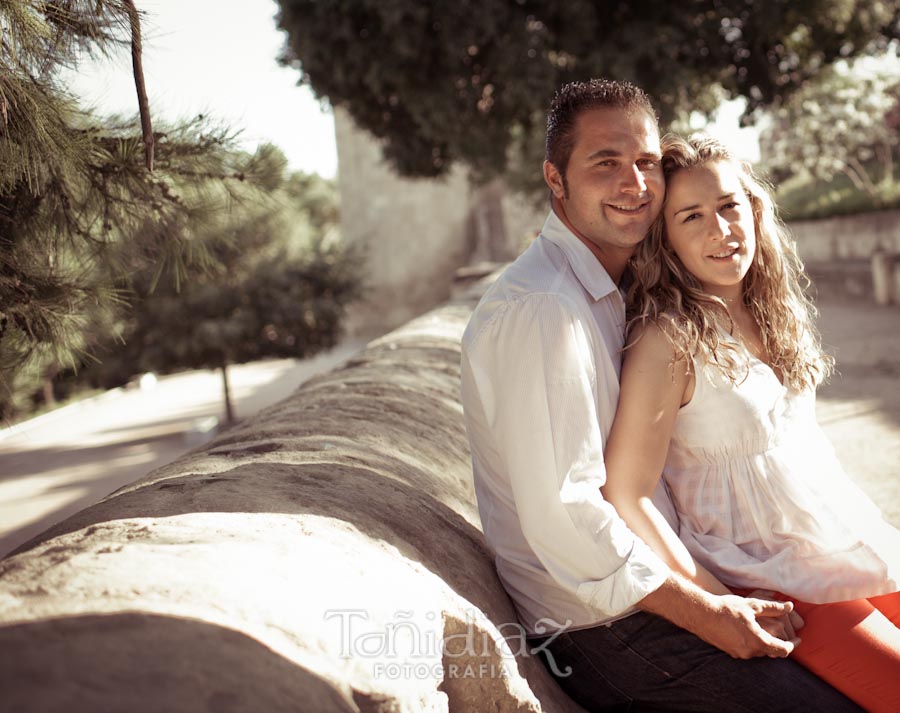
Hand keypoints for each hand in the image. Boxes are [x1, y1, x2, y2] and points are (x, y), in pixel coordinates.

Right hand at [639, 576, 797, 659]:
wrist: (701, 614)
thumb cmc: (726, 608)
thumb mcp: (752, 605)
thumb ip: (772, 608)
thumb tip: (790, 606)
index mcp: (758, 641)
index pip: (783, 650)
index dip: (793, 644)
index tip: (798, 639)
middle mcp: (750, 651)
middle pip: (772, 651)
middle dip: (778, 642)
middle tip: (783, 631)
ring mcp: (739, 653)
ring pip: (759, 650)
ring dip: (765, 642)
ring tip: (764, 628)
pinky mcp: (730, 652)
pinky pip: (748, 650)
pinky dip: (753, 642)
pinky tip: (748, 631)